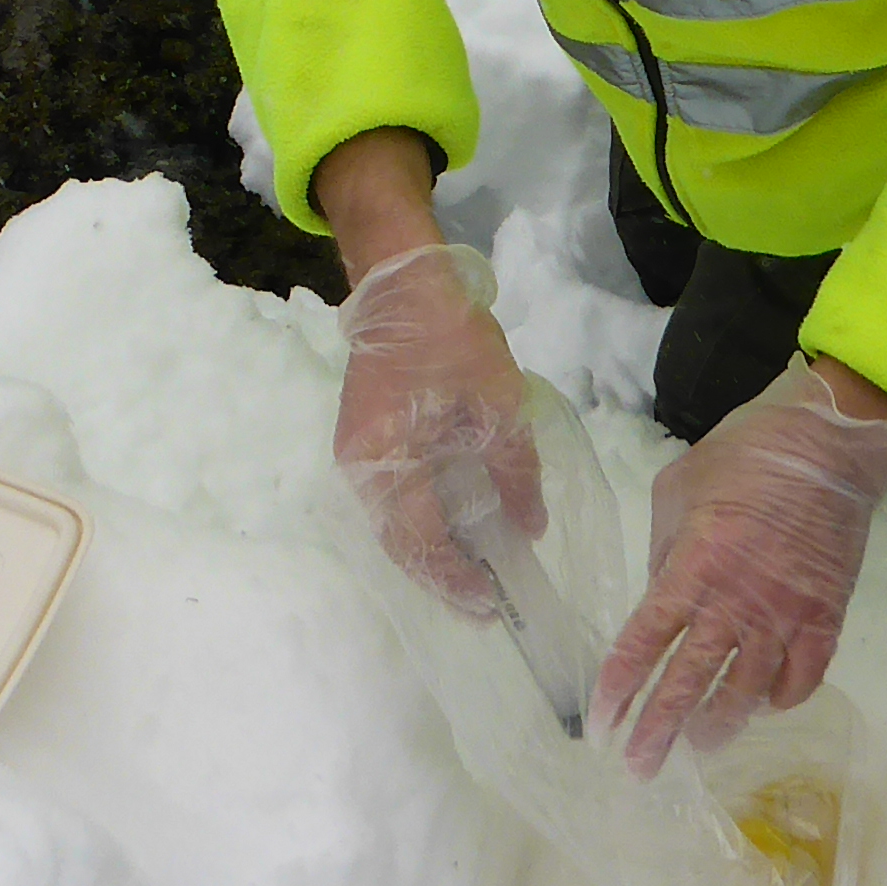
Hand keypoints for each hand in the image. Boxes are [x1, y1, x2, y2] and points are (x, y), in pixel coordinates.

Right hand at [332, 237, 542, 614]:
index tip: (491, 603)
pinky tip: (459, 529)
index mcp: (383, 457)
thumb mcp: (498, 401)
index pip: (418, 538)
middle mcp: (360, 466)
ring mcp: (357, 454)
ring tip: (476, 575)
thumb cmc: (451, 335)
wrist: (404, 280)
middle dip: (441, 575)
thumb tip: (529, 527)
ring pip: (394, 524)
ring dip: (432, 551)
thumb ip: (515, 470)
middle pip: (399, 541)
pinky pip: (394, 499)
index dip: (454, 575)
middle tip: (485, 605)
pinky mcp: (367, 441)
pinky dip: (425, 521)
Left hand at [596, 355, 886, 775]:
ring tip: (700, 744)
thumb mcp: (677, 490)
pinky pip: (802, 678)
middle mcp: (733, 604)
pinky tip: (765, 703)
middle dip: (659, 730)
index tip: (603, 723)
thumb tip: (662, 591)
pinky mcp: (825, 618)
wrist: (825, 446)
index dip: (620, 687)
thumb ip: (665, 550)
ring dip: (718, 724)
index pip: (644, 643)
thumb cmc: (742, 456)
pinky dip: (781, 698)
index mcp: (690, 569)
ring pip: (745, 692)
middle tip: (641, 769)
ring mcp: (783, 617)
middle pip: (688, 682)